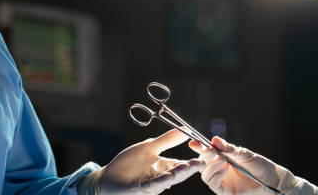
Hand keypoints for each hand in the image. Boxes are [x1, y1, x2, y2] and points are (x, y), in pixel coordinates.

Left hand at [79, 129, 203, 193]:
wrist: (108, 177)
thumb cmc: (128, 163)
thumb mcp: (149, 147)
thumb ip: (167, 140)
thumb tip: (186, 129)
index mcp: (165, 166)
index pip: (184, 162)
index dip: (196, 156)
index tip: (210, 150)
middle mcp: (162, 176)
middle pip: (181, 171)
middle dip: (194, 166)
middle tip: (208, 159)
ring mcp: (152, 184)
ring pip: (170, 178)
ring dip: (182, 172)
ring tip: (195, 166)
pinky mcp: (141, 189)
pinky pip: (153, 185)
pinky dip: (162, 180)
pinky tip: (169, 176)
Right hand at [189, 137, 315, 194]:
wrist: (273, 181)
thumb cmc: (261, 166)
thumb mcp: (245, 154)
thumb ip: (229, 149)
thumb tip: (214, 140)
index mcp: (224, 158)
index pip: (209, 153)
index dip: (199, 147)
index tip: (193, 142)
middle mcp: (221, 170)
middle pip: (203, 163)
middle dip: (204, 155)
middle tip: (210, 150)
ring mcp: (222, 181)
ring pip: (205, 175)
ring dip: (210, 165)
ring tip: (221, 159)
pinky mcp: (225, 192)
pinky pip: (213, 184)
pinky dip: (216, 174)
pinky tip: (224, 167)